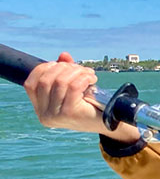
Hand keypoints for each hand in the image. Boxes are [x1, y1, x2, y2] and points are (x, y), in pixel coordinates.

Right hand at [24, 52, 139, 141]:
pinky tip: (92, 79)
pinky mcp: (70, 114)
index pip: (30, 84)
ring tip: (89, 74)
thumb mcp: (74, 87)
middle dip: (64, 68)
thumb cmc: (90, 105)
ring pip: (60, 82)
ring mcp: (56, 116)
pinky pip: (73, 86)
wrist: (109, 123)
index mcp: (41, 110)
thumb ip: (65, 71)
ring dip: (77, 72)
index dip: (44, 69)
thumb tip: (64, 55)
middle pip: (45, 80)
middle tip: (81, 69)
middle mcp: (44, 115)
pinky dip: (83, 78)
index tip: (62, 65)